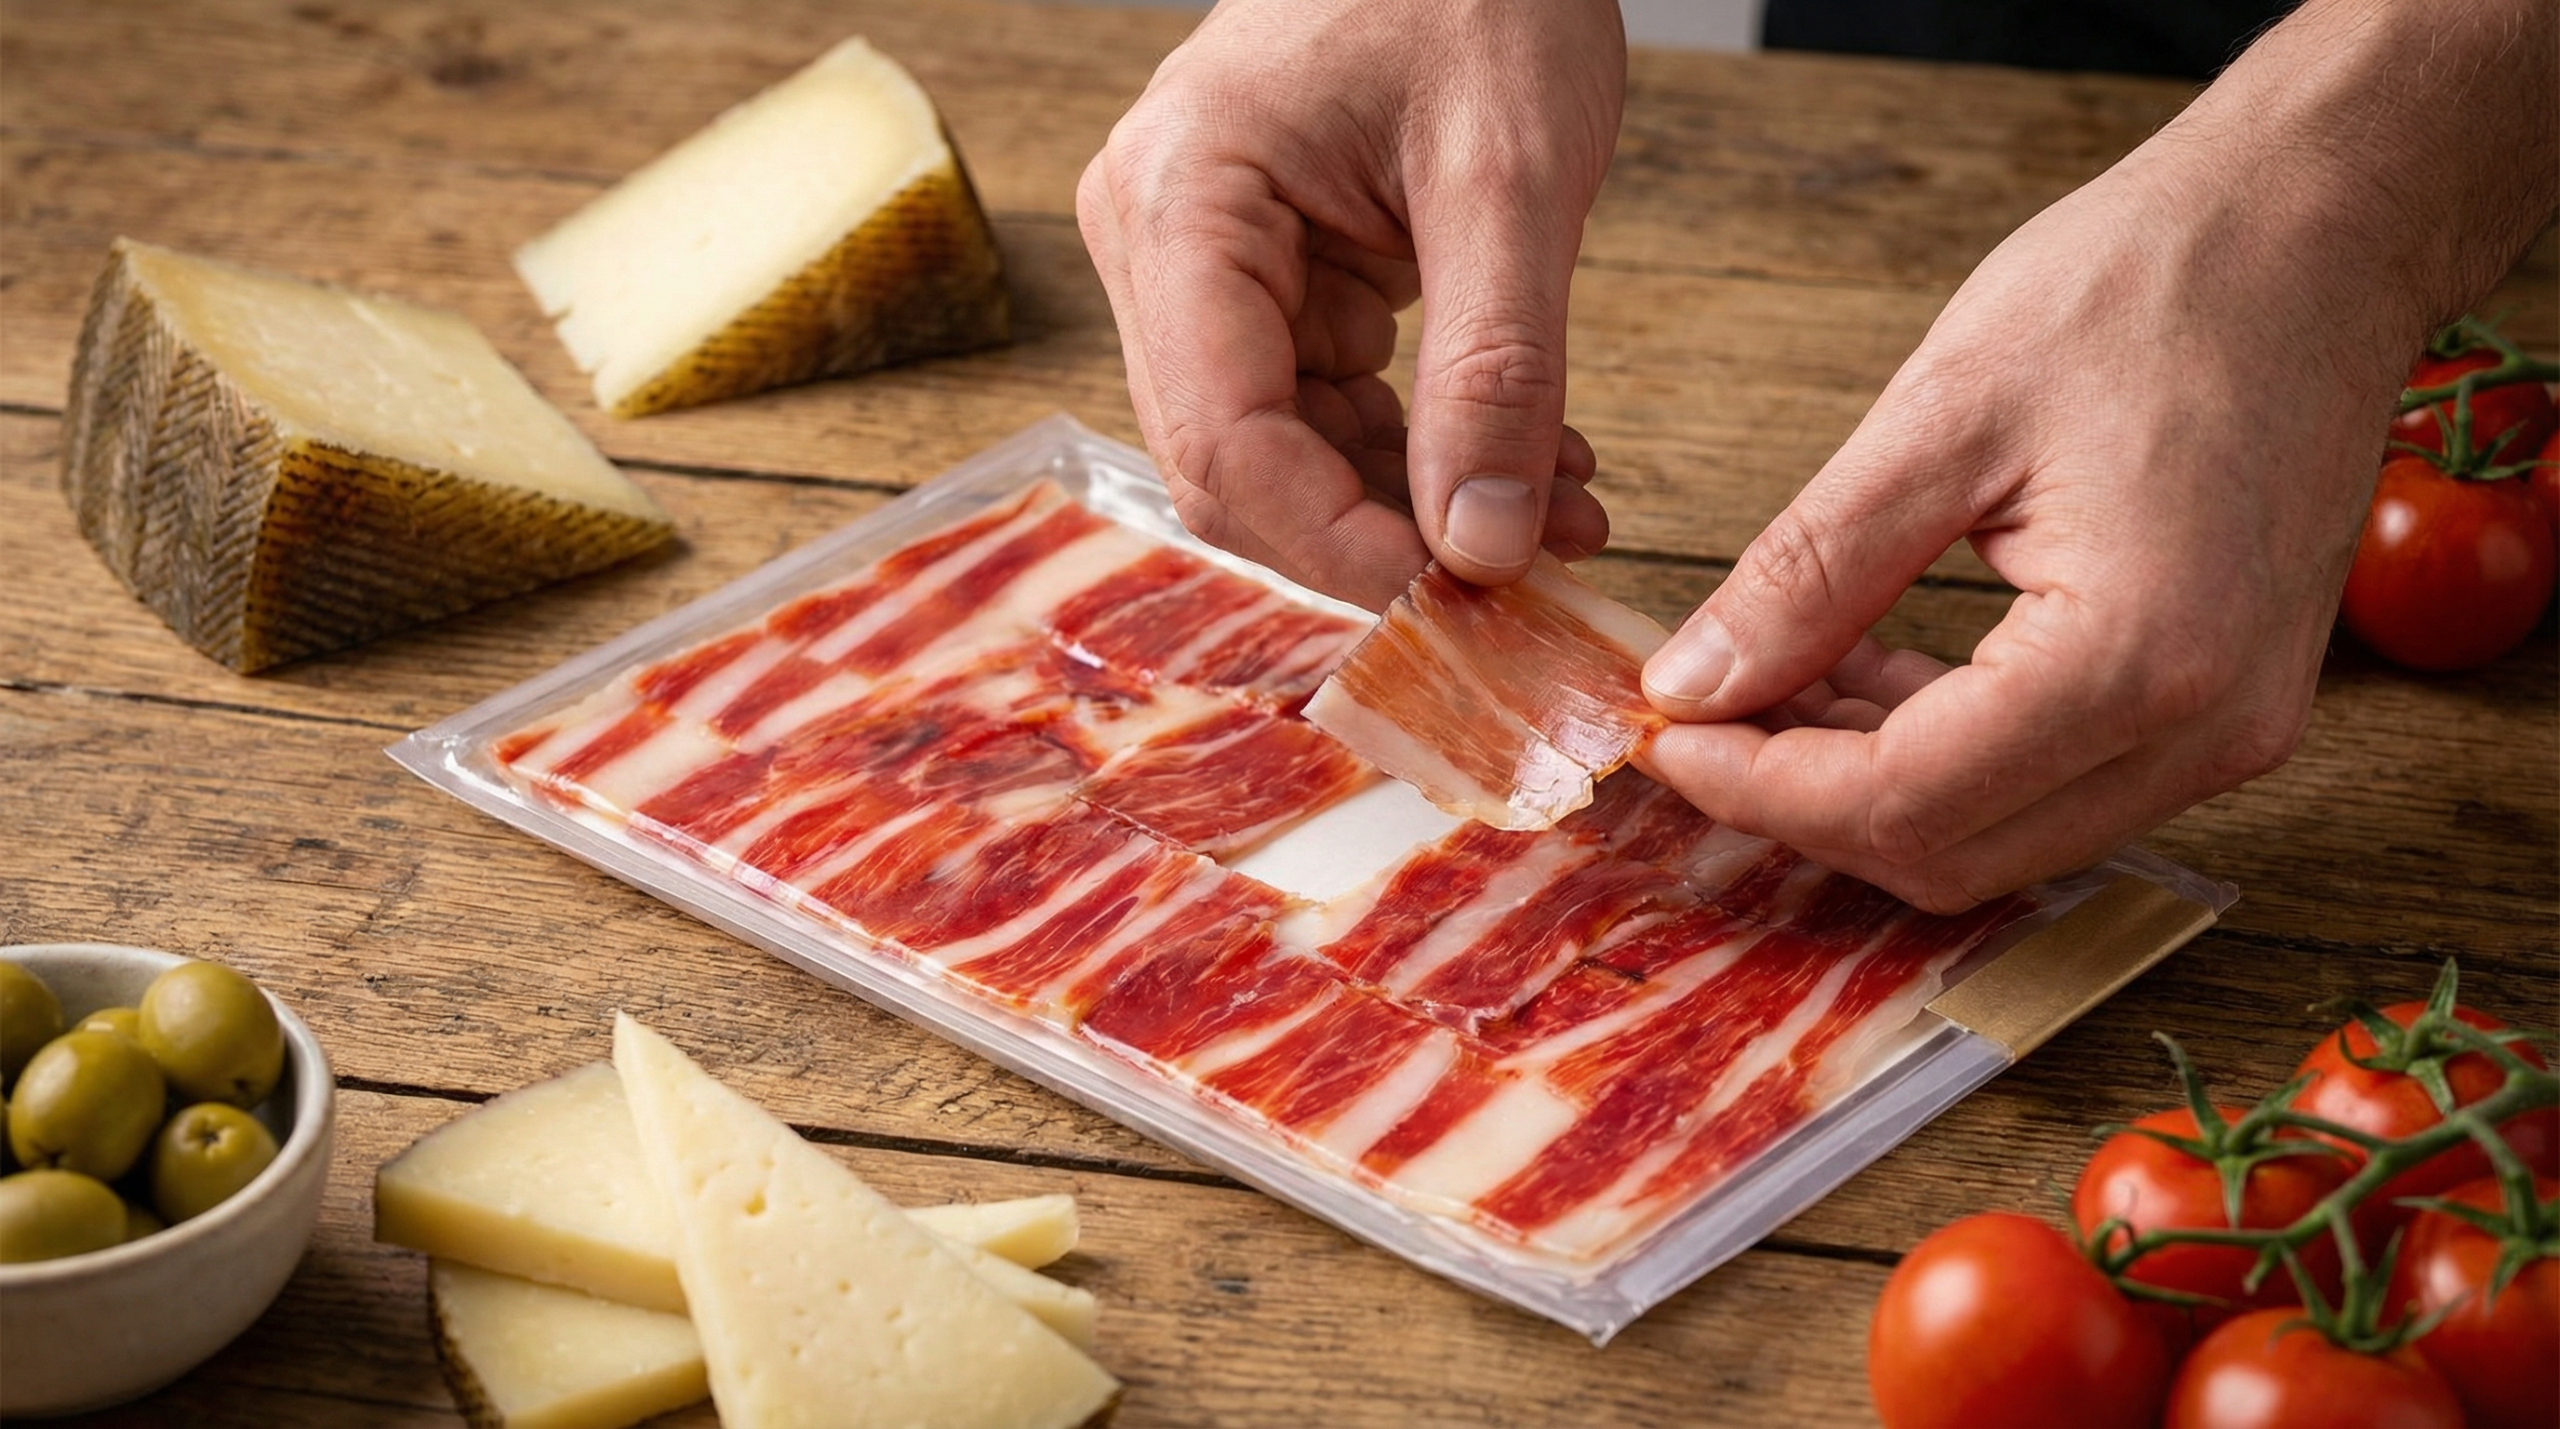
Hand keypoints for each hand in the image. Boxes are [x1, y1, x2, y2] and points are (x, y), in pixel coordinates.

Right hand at [1077, 0, 1624, 609]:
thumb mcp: (1511, 173)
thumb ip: (1497, 369)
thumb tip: (1485, 546)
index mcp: (1180, 204)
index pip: (1224, 441)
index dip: (1336, 546)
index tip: (1461, 601)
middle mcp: (1161, 246)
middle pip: (1237, 467)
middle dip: (1380, 541)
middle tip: (1521, 586)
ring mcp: (1204, 268)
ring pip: (1287, 456)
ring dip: (1420, 508)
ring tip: (1564, 520)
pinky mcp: (1267, 281)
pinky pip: (1327, 411)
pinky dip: (1426, 452)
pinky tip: (1533, 466)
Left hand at [1637, 0, 2556, 910]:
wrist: (2320, 234)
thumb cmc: (2154, 287)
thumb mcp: (1944, 417)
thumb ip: (1811, 570)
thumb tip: (1694, 681)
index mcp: (2138, 656)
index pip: (1903, 801)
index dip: (1759, 786)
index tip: (1660, 732)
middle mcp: (2204, 729)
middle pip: (1952, 854)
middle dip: (1802, 803)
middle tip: (1700, 715)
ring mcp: (2228, 731)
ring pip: (2000, 837)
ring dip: (1866, 785)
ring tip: (1768, 681)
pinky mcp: (2223, 708)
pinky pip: (2055, 785)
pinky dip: (1942, 754)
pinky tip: (1862, 672)